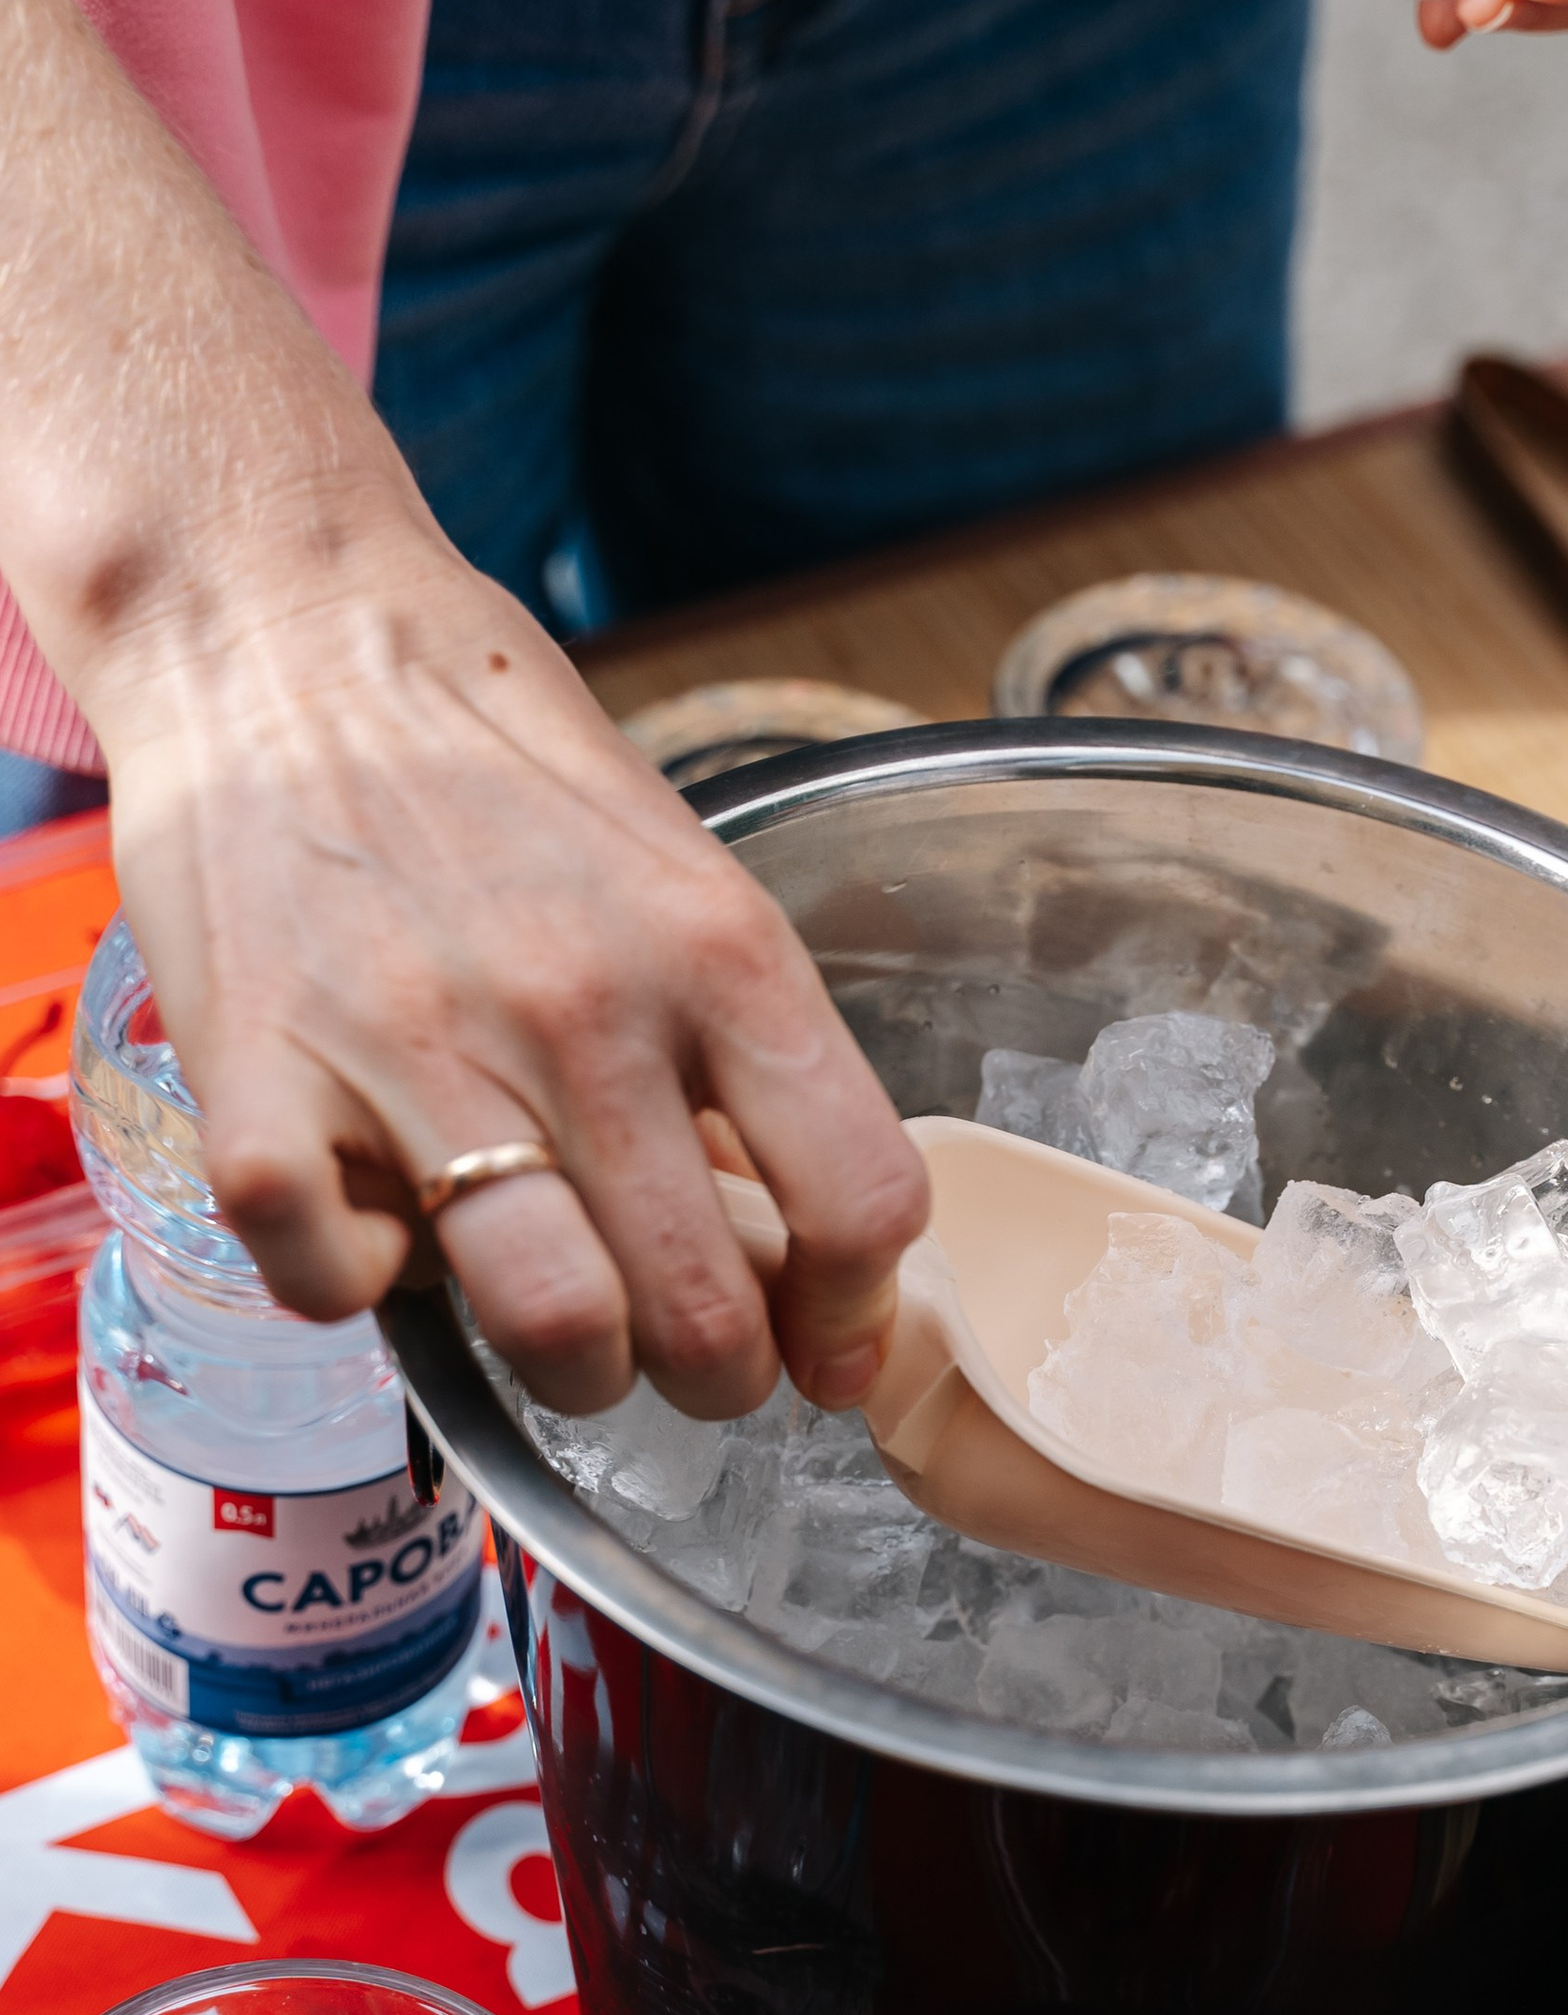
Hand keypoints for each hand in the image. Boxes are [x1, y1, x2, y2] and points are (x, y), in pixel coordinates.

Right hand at [85, 510, 927, 1419]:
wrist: (290, 636)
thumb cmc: (506, 774)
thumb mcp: (684, 882)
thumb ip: (744, 1055)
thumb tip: (800, 1242)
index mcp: (722, 955)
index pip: (861, 1197)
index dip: (857, 1316)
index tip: (830, 1349)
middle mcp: (585, 1007)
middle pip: (706, 1308)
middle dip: (717, 1379)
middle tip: (694, 1358)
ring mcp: (416, 1047)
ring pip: (554, 1325)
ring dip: (577, 1372)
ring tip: (571, 1335)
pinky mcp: (259, 1077)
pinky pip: (340, 1284)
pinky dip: (371, 1291)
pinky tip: (389, 1229)